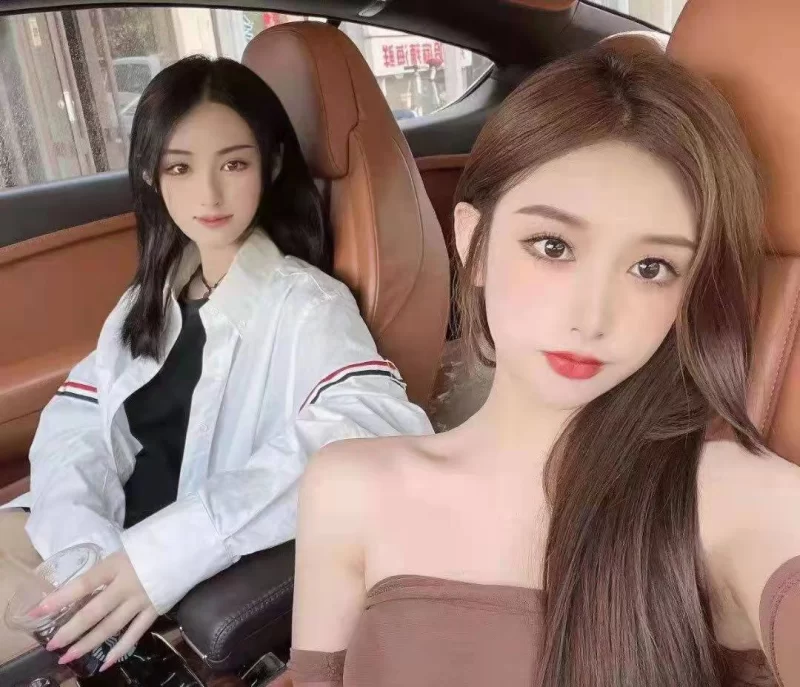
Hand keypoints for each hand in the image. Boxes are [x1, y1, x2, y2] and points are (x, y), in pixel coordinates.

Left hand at [36, 551, 157, 671]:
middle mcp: (126, 585)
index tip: (38, 610)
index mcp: (116, 566)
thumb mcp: (122, 553)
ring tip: (68, 656)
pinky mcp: (154, 610)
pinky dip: (120, 650)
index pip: (83, 584)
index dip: (60, 598)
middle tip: (52, 645)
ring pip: (111, 627)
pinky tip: (105, 664)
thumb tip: (80, 592)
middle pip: (94, 612)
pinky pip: (135, 634)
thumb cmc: (149, 547)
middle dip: (70, 630)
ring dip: (88, 644)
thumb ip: (104, 572)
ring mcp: (141, 599)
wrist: (184, 546)